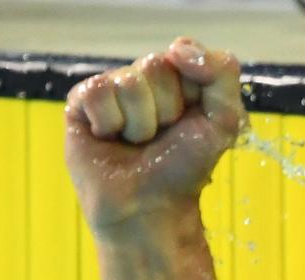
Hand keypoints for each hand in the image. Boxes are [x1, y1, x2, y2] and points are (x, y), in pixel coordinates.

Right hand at [65, 37, 246, 230]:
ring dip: (140, 124)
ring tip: (136, 143)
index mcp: (178, 78)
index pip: (184, 53)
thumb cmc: (185, 168)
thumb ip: (221, 74)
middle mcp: (143, 79)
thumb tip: (178, 46)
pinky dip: (110, 124)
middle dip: (166, 110)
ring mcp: (111, 90)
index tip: (191, 121)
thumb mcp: (223, 120)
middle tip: (161, 137)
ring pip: (127, 82)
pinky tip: (110, 139)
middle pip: (155, 66)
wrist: (150, 207)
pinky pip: (98, 93)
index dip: (192, 92)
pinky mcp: (80, 103)